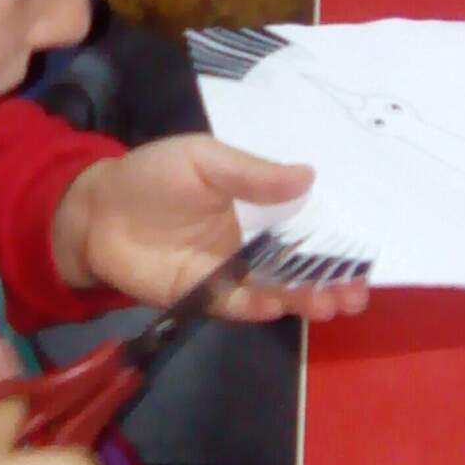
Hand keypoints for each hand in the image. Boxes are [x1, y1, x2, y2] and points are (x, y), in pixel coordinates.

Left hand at [51, 134, 369, 322]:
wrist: (96, 211)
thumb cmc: (152, 176)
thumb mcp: (203, 159)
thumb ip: (251, 173)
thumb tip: (308, 176)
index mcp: (259, 203)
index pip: (308, 221)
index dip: (338, 235)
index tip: (368, 247)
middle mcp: (254, 241)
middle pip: (302, 262)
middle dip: (334, 277)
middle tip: (359, 290)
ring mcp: (232, 272)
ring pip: (279, 288)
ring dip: (307, 297)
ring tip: (333, 302)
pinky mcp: (206, 296)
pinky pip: (240, 303)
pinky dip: (260, 305)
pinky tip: (280, 304)